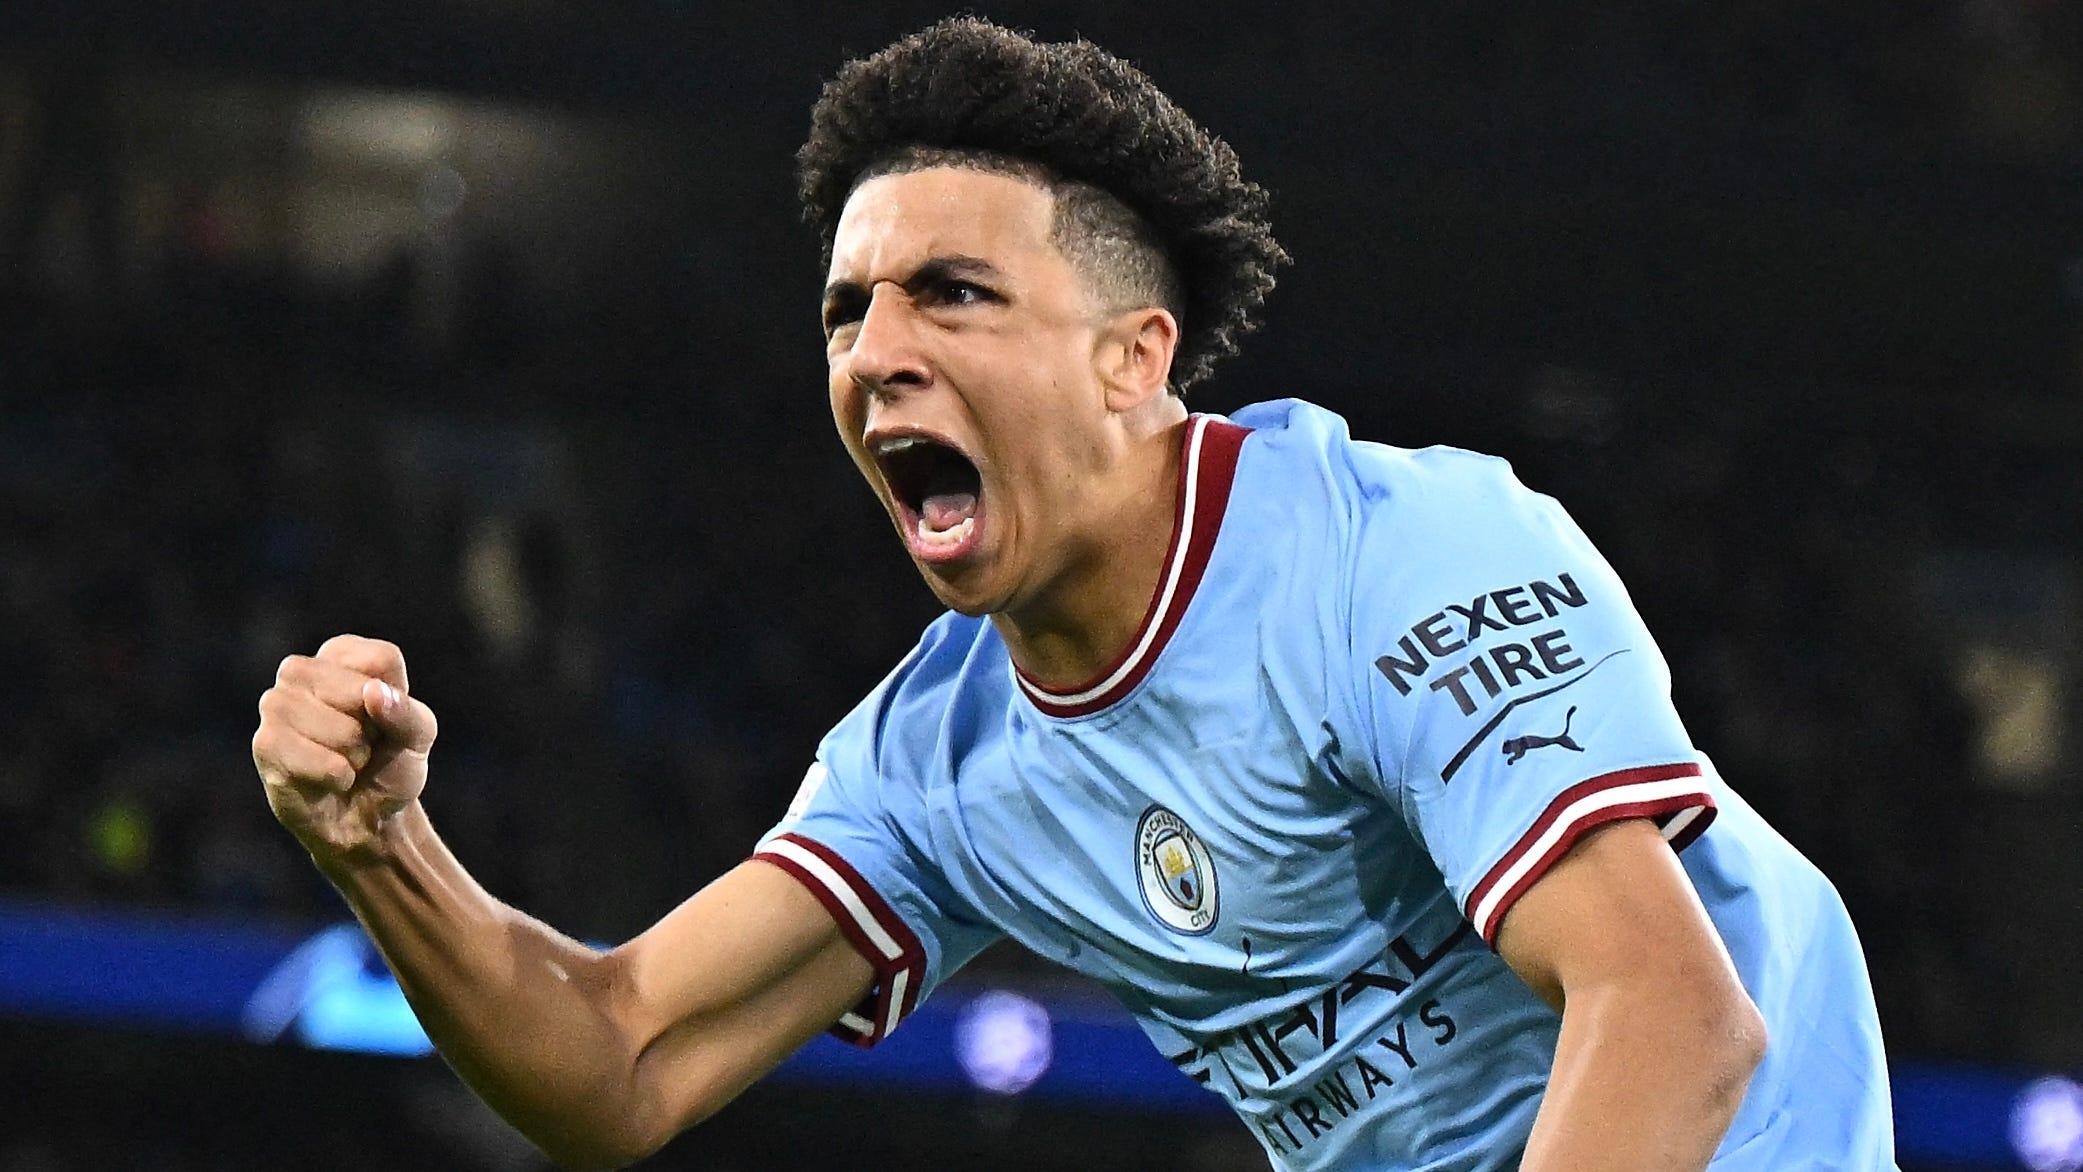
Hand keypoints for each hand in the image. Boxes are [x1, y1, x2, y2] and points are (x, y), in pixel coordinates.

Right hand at [253, 634, 438, 861]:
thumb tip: (373, 693)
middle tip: (364, 745)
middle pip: (352, 690)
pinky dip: (333, 775)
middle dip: (370, 728)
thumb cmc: (392, 765)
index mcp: (343, 655)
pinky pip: (307, 754)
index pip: (380, 660)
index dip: (394, 698)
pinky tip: (331, 780)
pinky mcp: (264, 742)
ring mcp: (276, 705)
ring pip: (330, 723)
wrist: (368, 820)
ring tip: (348, 762)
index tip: (386, 719)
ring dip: (352, 754)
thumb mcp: (418, 737)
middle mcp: (301, 672)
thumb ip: (406, 712)